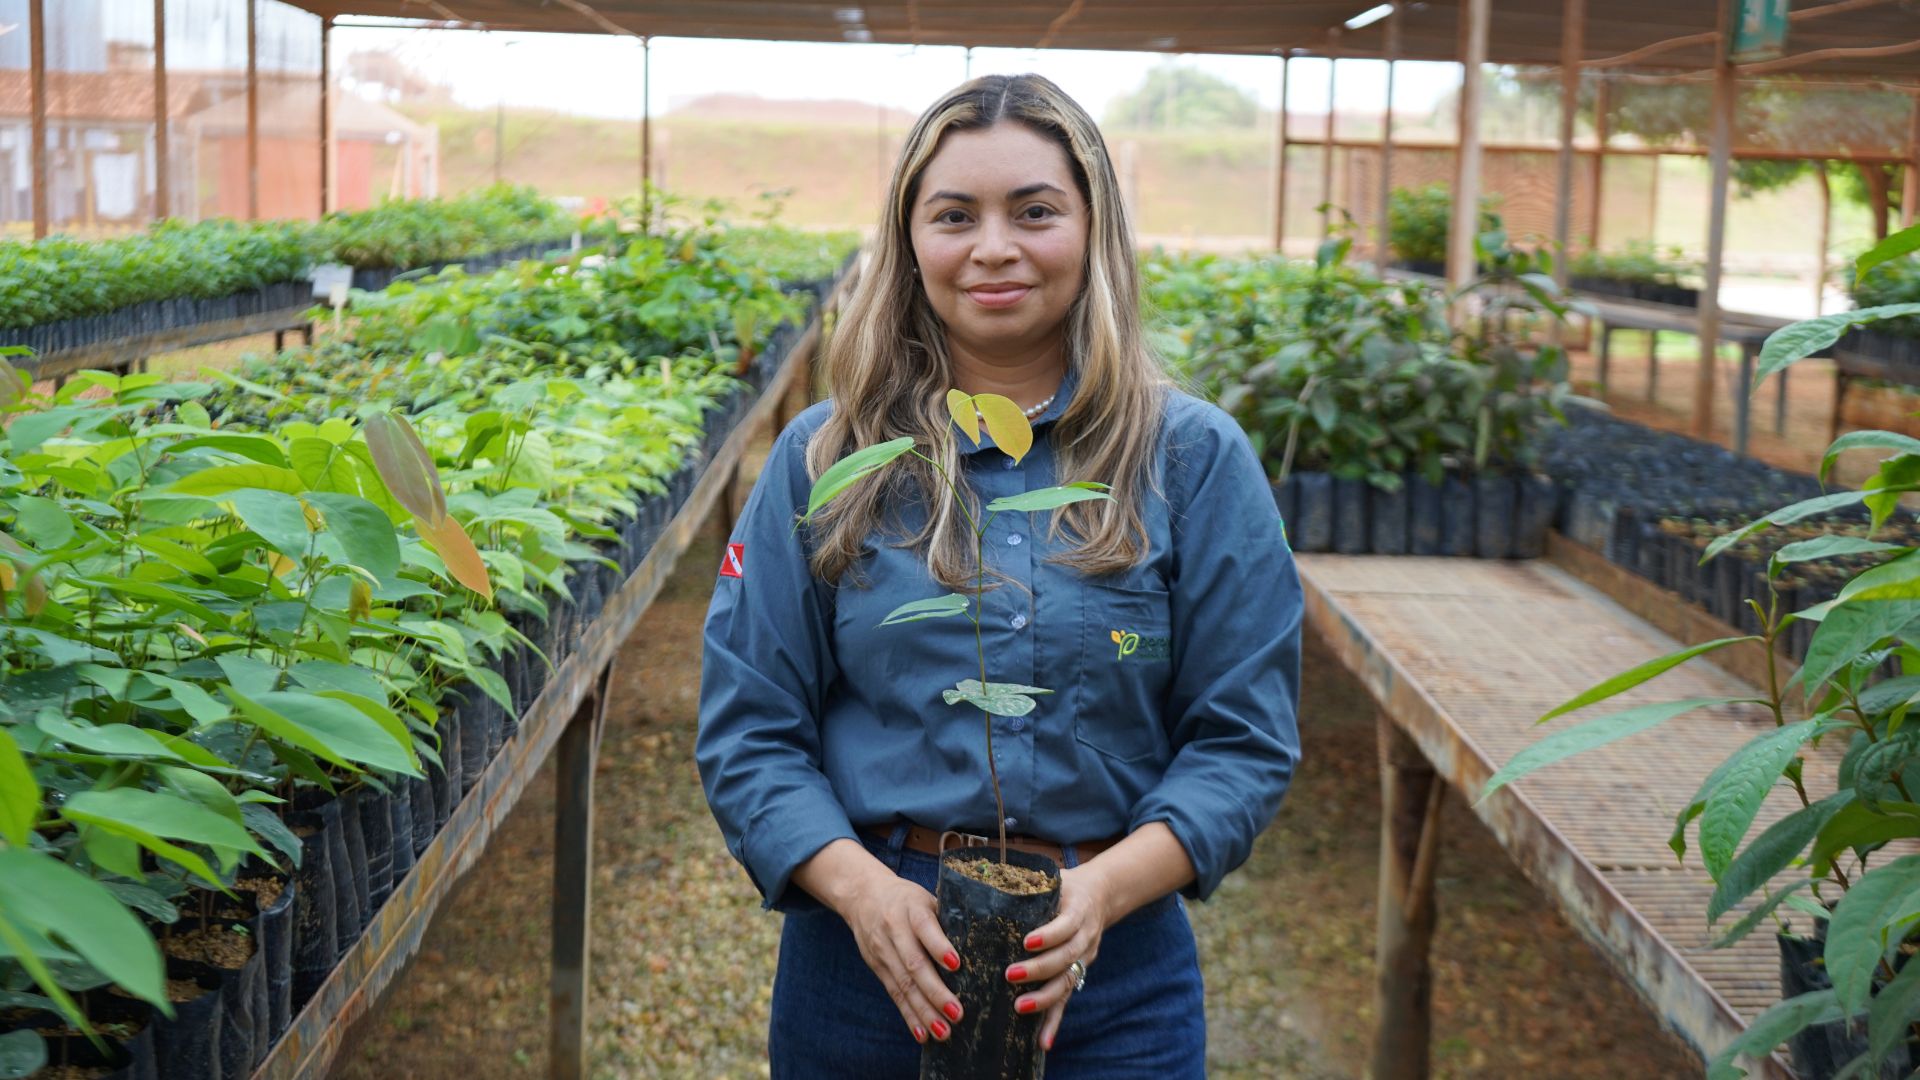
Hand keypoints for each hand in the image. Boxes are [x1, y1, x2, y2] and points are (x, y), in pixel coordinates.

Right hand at [837, 867, 965, 1043]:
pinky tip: (922, 1034)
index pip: (925, 927)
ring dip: (924, 1011)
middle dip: (935, 992)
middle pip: (914, 964)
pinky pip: (894, 995)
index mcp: (912, 908)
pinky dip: (909, 1016)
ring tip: (943, 1032)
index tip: (956, 965)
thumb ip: (946, 919)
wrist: (863, 895)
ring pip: (904, 985)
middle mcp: (894, 930)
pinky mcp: (878, 968)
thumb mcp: (925, 898)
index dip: (939, 946)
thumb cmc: (906, 899)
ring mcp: (884, 951)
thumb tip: (982, 944)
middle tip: (957, 1014)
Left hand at [1008, 863, 1113, 1051]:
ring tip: (1020, 1008)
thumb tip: (978, 880)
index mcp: (1078, 910)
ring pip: (1067, 982)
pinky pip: (1067, 1001)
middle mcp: (1084, 937)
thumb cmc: (1064, 885)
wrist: (1101, 894)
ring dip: (1044, 998)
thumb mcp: (1051, 877)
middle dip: (1038, 969)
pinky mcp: (1078, 974)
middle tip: (1009, 975)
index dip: (1048, 935)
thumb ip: (1023, 881)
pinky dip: (1055, 1022)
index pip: (1065, 925)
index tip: (1025, 941)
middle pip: (1065, 958)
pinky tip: (1043, 1042)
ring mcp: (1084, 958)